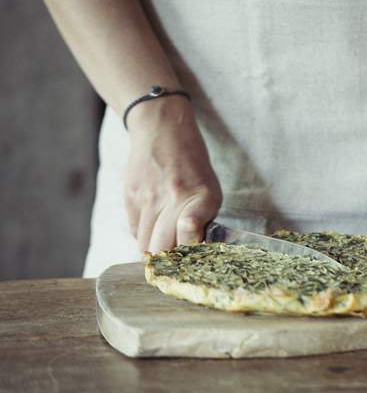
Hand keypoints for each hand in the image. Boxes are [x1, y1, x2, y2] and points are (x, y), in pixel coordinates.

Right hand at [124, 96, 221, 253]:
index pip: (189, 234)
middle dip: (168, 262)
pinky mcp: (129, 197)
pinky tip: (152, 225)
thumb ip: (203, 219)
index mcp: (201, 196)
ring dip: (154, 250)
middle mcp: (173, 198)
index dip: (190, 252)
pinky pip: (135, 231)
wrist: (161, 129)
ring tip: (164, 245)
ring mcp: (148, 198)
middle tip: (175, 263)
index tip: (192, 257)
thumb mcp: (210, 188)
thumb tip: (194, 251)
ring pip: (144, 245)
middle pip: (161, 249)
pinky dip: (143, 235)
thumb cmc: (192, 164)